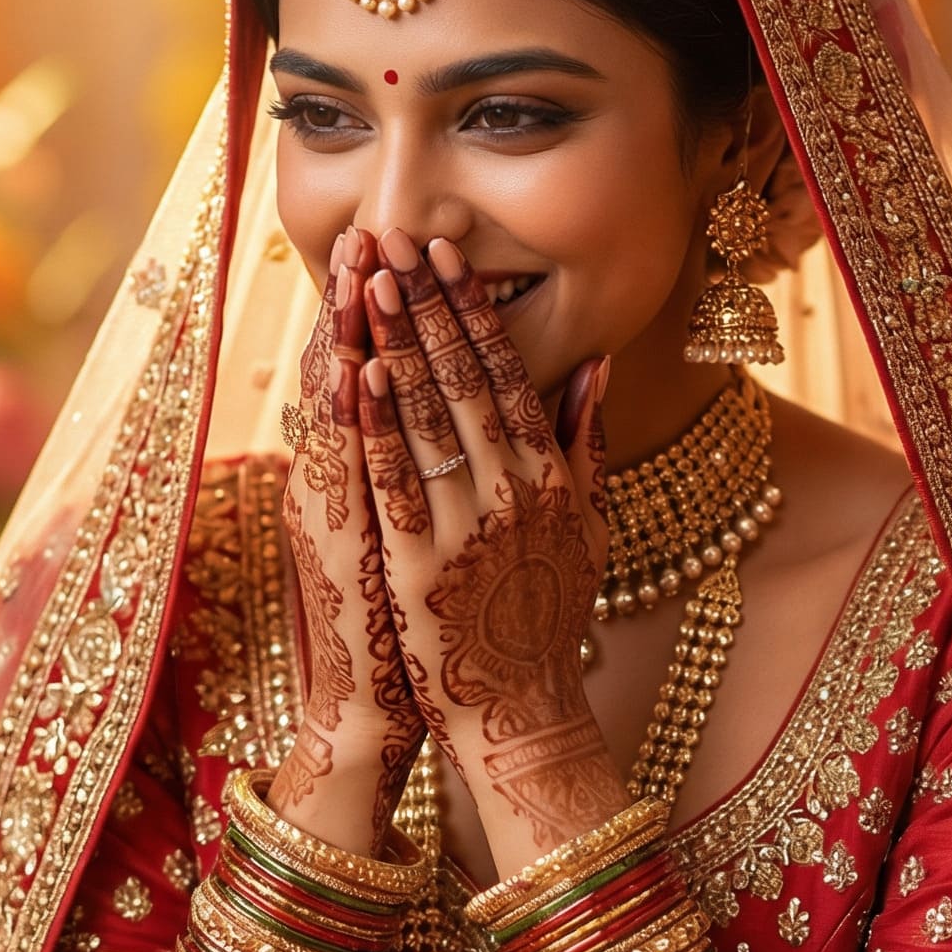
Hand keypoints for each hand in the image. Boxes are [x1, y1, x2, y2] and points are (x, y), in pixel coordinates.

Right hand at [270, 227, 422, 851]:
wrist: (376, 696)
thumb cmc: (406, 609)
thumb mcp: (409, 522)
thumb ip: (416, 458)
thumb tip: (422, 400)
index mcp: (362, 468)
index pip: (373, 369)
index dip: (385, 306)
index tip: (397, 242)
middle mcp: (339, 478)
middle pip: (349, 371)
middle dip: (363, 300)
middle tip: (369, 228)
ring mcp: (337, 508)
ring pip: (338, 411)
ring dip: (347, 337)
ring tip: (353, 271)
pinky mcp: (342, 547)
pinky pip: (346, 474)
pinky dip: (346, 423)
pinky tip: (349, 372)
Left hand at [354, 226, 621, 874]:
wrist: (521, 710)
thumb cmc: (548, 617)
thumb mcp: (589, 526)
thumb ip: (586, 441)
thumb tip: (596, 361)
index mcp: (552, 477)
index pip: (511, 375)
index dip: (477, 311)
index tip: (452, 257)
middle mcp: (514, 492)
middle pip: (465, 380)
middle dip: (431, 306)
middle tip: (400, 242)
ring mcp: (466, 527)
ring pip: (428, 417)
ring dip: (398, 343)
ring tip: (373, 284)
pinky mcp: (420, 564)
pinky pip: (393, 479)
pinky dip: (374, 423)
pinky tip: (354, 373)